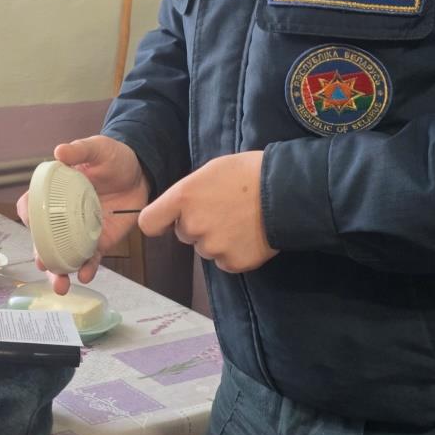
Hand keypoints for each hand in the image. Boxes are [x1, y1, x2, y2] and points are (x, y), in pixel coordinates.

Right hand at [17, 136, 149, 293]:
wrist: (141, 173)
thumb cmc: (113, 158)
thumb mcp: (97, 148)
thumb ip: (80, 150)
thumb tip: (59, 151)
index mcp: (53, 193)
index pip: (31, 207)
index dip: (27, 216)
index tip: (30, 222)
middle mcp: (62, 217)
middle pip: (43, 240)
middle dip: (40, 255)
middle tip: (43, 264)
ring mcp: (79, 233)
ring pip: (63, 256)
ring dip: (59, 273)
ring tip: (60, 284)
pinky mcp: (99, 243)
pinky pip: (90, 260)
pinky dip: (86, 269)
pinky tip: (85, 275)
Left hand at [138, 151, 277, 272]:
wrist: (286, 190)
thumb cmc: (247, 172)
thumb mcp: (210, 171)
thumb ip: (188, 193)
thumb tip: (179, 211)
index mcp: (183, 198)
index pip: (149, 222)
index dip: (158, 222)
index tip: (166, 221)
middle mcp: (192, 226)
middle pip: (184, 234)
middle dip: (198, 226)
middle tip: (223, 210)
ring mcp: (213, 247)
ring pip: (205, 249)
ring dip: (218, 240)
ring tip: (241, 221)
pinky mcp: (233, 263)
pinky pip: (225, 262)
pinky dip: (235, 252)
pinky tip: (249, 235)